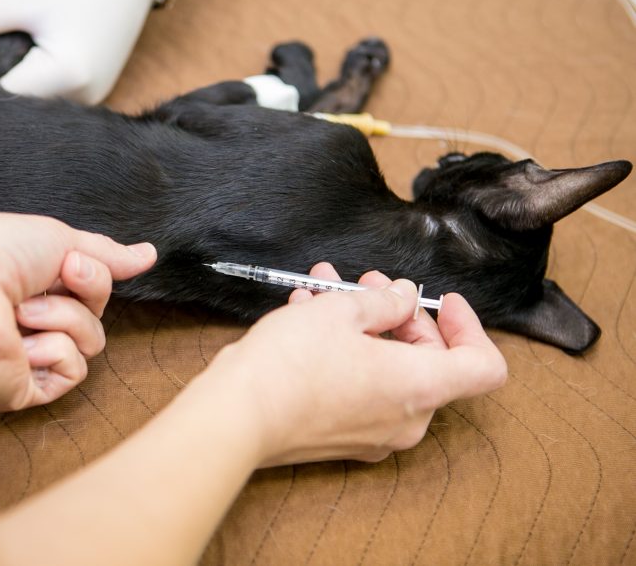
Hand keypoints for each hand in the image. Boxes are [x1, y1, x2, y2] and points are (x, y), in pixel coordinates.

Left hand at [0, 0, 163, 103]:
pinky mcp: (91, 95)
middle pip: (21, 107)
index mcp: (65, 75)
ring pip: (36, 106)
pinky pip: (52, 100)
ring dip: (11, 93)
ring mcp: (90, 100)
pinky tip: (11, 74)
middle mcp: (81, 98)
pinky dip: (31, 89)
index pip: (5, 97)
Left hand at [0, 213, 156, 410]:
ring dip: (63, 319)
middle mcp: (30, 319)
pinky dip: (52, 352)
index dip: (94, 274)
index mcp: (33, 284)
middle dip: (86, 291)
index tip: (71, 261)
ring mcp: (28, 355)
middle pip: (96, 313)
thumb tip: (150, 255)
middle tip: (58, 277)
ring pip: (91, 341)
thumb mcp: (60, 238)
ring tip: (22, 313)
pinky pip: (73, 371)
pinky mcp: (26, 388)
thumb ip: (107, 254)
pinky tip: (19, 345)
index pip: (92, 287)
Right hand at [207, 263, 507, 465]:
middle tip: (369, 283)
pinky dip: (344, 353)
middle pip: (429, 362)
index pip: (483, 365)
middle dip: (399, 314)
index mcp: (421, 387)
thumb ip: (384, 301)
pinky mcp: (340, 438)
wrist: (237, 416)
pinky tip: (306, 316)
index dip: (469, 326)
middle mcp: (405, 418)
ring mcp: (372, 434)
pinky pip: (358, 389)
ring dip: (363, 326)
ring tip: (325, 290)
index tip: (441, 300)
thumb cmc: (291, 365)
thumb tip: (402, 298)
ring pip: (386, 371)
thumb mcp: (342, 310)